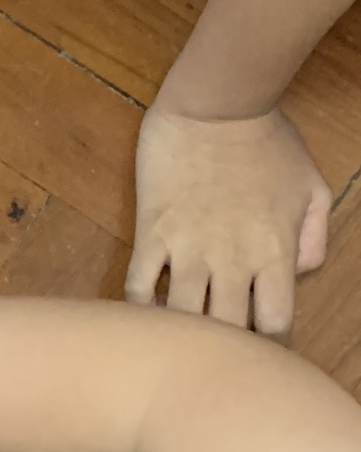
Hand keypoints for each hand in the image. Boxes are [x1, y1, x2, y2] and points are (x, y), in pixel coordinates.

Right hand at [128, 102, 331, 335]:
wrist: (216, 105)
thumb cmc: (268, 140)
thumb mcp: (312, 185)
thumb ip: (313, 237)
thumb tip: (297, 273)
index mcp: (274, 252)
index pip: (275, 324)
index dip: (270, 343)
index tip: (260, 342)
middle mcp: (232, 260)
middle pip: (227, 331)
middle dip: (225, 345)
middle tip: (219, 343)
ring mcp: (188, 249)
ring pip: (181, 318)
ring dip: (182, 331)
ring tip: (181, 333)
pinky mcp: (152, 234)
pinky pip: (138, 286)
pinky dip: (141, 307)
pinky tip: (149, 308)